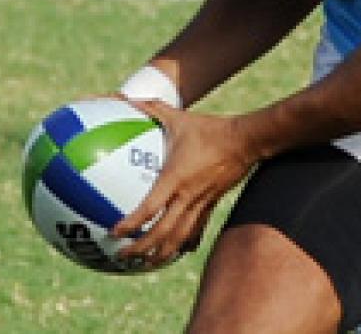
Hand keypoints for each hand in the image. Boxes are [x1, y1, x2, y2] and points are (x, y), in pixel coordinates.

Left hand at [111, 100, 256, 267]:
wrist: (246, 140)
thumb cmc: (209, 128)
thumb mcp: (178, 117)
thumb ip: (150, 109)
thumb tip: (123, 96)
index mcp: (175, 178)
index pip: (150, 208)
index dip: (131, 223)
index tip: (113, 232)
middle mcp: (187, 196)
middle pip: (163, 232)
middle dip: (141, 248)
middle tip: (122, 256)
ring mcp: (202, 203)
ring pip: (180, 237)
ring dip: (162, 253)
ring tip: (145, 264)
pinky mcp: (212, 205)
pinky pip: (197, 230)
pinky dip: (185, 243)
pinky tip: (178, 253)